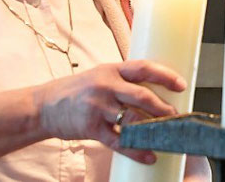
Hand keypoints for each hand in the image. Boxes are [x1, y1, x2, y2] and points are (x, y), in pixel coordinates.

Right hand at [34, 60, 185, 162]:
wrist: (43, 106)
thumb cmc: (75, 91)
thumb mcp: (98, 76)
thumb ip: (122, 81)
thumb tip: (153, 89)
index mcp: (111, 70)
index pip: (143, 68)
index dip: (165, 75)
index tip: (181, 85)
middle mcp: (105, 86)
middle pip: (142, 96)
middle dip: (164, 108)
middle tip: (178, 116)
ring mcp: (98, 107)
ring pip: (133, 119)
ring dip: (154, 129)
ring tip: (168, 136)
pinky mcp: (91, 128)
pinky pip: (118, 141)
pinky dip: (136, 150)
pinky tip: (149, 156)